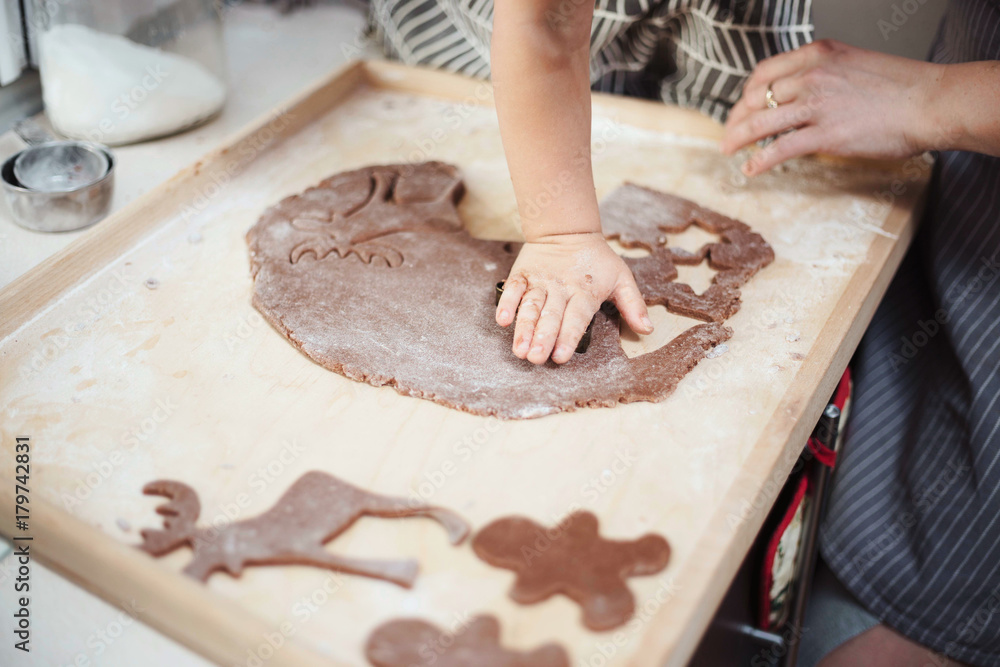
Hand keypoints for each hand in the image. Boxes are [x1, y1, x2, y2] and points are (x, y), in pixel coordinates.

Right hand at [496, 233, 652, 364]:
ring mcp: (540, 281)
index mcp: (585, 292)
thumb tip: (647, 329)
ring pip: (531, 306)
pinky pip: (513, 289)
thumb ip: (633, 304)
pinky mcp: (523, 274)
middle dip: (543, 337)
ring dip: (524, 328)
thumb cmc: (596, 259)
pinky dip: (507, 303)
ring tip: (519, 349)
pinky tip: (502, 320)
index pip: (577, 317)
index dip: (569, 336)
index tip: (562, 356)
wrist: (567, 229)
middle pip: (551, 315)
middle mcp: (561, 288)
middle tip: (536, 358)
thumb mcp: (621, 278)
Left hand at [721, 39, 943, 174]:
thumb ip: (826, 74)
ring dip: (738, 138)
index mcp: (819, 55)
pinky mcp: (825, 135)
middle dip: (737, 117)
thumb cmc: (902, 87)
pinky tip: (750, 169)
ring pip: (761, 122)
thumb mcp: (855, 64)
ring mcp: (817, 105)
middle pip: (757, 97)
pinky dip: (759, 161)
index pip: (765, 71)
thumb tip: (804, 94)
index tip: (742, 105)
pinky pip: (779, 149)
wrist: (931, 102)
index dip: (747, 91)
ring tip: (728, 149)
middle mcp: (812, 75)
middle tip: (730, 132)